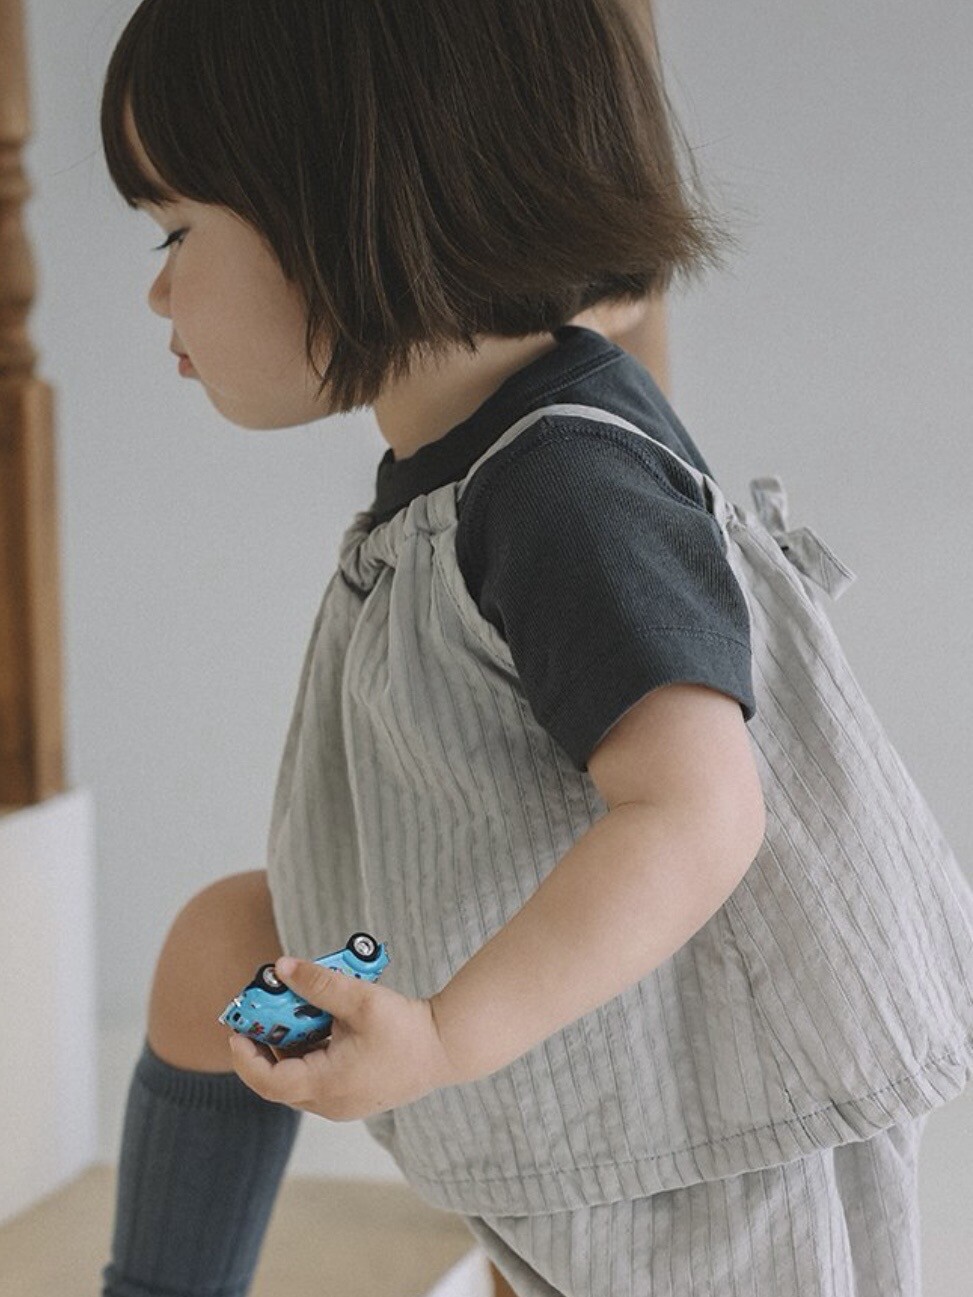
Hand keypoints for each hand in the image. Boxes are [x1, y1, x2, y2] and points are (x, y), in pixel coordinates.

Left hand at [226, 957, 459, 1120]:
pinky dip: (307, 1054)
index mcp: (326, 1085)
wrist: (447, 1048)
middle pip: (279, 1081)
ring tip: (290, 1011)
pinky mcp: (352, 1097)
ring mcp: (341, 1104)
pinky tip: (318, 1024)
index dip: (245, 1057)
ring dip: (287, 1048)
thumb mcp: (360, 1000)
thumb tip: (282, 966)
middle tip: (258, 1014)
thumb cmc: (407, 1029)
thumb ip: (319, 983)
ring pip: (297, 1080)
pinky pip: (316, 1079)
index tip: (235, 1030)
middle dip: (264, 1046)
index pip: (268, 1081)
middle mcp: (329, 1103)